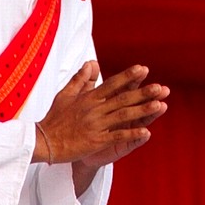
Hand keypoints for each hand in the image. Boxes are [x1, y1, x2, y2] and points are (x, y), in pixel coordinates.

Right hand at [34, 62, 168, 165]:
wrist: (43, 142)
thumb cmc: (55, 118)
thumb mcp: (66, 94)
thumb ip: (81, 79)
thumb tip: (92, 62)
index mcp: (89, 98)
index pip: (112, 84)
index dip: (128, 76)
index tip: (143, 69)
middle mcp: (95, 109)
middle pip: (123, 99)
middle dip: (143, 93)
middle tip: (161, 87)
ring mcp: (96, 125)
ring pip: (123, 115)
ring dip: (143, 110)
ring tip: (160, 105)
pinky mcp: (96, 141)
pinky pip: (117, 136)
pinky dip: (132, 134)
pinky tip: (146, 132)